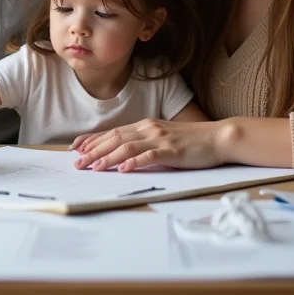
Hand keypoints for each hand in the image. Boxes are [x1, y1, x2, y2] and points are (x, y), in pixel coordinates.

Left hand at [70, 118, 225, 171]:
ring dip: (109, 158)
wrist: (217, 137)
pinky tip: (124, 169)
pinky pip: (150, 156)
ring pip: (128, 146)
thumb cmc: (190, 141)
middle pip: (115, 138)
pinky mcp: (172, 151)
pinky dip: (135, 162)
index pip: (113, 132)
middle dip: (94, 151)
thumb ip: (144, 142)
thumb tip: (123, 155)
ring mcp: (160, 138)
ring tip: (94, 167)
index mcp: (145, 125)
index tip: (76, 148)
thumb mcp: (163, 137)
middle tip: (77, 163)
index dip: (93, 139)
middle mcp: (149, 128)